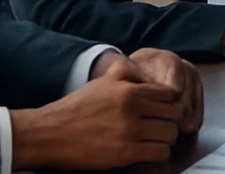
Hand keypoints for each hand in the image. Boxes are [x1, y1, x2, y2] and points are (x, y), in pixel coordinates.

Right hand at [10, 54, 197, 169]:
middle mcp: (132, 108)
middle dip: (171, 120)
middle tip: (162, 125)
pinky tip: (149, 150)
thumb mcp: (103, 80)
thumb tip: (150, 77)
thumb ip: (128, 72)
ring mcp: (129, 131)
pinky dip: (158, 153)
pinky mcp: (125, 153)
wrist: (50, 133)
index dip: (172, 102)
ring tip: (156, 139)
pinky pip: (159, 152)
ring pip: (170, 134)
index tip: (165, 109)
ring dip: (166, 138)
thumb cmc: (77, 107)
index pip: (170, 94)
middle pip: (174, 114)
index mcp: (129, 89)